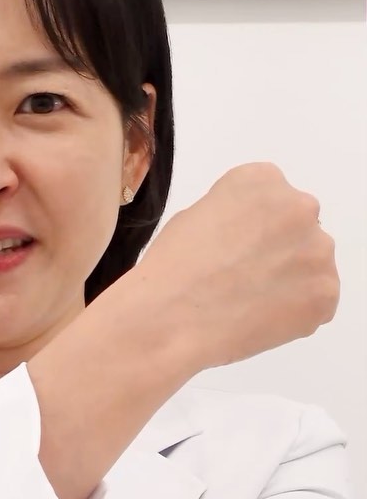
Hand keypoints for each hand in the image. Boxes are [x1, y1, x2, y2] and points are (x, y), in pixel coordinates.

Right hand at [136, 162, 337, 368]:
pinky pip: (318, 301)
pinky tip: (262, 318)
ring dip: (291, 281)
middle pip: (298, 229)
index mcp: (263, 180)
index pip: (273, 201)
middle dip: (279, 251)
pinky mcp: (326, 293)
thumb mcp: (197, 214)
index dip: (254, 230)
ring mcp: (318, 251)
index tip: (235, 249)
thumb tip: (254, 237)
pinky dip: (297, 312)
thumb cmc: (173, 267)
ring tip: (251, 303)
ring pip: (312, 265)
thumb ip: (238, 215)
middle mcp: (300, 207)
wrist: (171, 318)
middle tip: (246, 278)